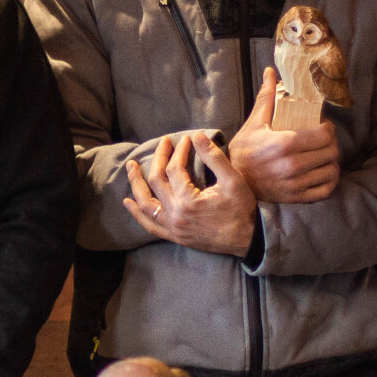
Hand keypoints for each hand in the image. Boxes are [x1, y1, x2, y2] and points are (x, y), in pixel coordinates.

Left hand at [123, 131, 256, 254]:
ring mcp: (172, 228)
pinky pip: (150, 225)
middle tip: (163, 142)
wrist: (248, 240)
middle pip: (156, 181)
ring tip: (131, 167)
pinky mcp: (174, 236)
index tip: (186, 138)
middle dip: (158, 158)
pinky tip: (128, 203)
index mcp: (188, 201)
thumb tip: (197, 135)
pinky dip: (137, 214)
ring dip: (136, 184)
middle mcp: (175, 215)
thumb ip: (213, 157)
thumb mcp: (232, 180)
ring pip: (146, 204)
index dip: (179, 151)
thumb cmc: (242, 209)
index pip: (175, 169)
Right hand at [227, 67, 340, 203]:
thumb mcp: (254, 123)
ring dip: (332, 160)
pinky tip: (324, 171)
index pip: (325, 135)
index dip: (328, 128)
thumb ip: (266, 97)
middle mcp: (292, 165)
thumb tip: (271, 71)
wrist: (233, 181)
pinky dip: (330, 180)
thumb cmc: (244, 150)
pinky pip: (326, 189)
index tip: (322, 125)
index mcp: (285, 144)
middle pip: (331, 151)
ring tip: (324, 154)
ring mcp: (296, 184)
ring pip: (331, 170)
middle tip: (324, 139)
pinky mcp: (297, 197)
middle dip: (331, 142)